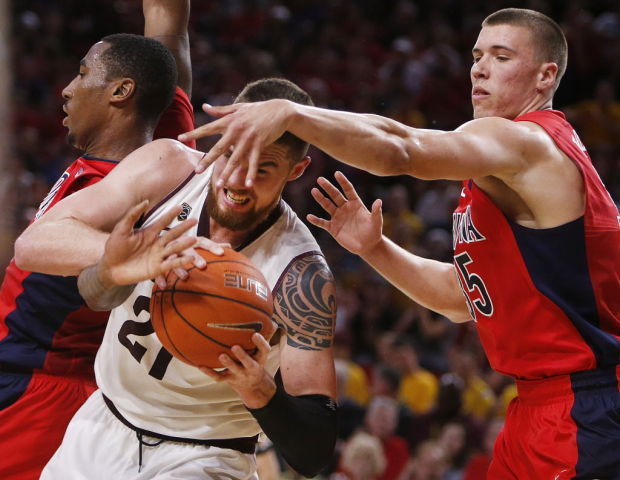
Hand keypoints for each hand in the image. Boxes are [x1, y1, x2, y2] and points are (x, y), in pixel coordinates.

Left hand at [98, 201, 198, 285]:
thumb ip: (132, 215)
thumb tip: (145, 202)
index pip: (162, 222)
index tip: (180, 207)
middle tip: (195, 220)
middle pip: (172, 234)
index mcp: (148, 233)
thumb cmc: (114, 248)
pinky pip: (171, 264)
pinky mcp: (157, 268)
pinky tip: (190, 258)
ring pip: (174, 248)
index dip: (171, 214)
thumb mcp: (121, 229)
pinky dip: (181, 261)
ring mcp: (158, 256)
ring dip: (184, 244)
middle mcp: (156, 243)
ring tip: (194, 239)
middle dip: (183, 227)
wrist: (110, 268)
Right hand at [154, 237, 231, 288]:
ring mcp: (167, 253)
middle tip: (203, 265)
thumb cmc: (182, 244)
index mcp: (190, 240)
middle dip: (195, 257)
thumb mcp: (195, 243)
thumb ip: (211, 245)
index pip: (203, 241)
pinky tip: (163, 286)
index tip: (222, 253)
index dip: (212, 246)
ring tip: (185, 277)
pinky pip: (158, 270)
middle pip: (188, 250)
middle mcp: (179, 245)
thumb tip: (229, 246)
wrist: (154, 240)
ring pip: (173, 259)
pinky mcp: (156, 262)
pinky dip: (160, 277)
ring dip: (179, 268)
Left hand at [178, 100, 292, 185]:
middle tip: (197, 171)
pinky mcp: (260, 144)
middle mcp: (236, 130)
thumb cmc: (258, 109)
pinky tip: (248, 184)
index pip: (207, 128)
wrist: (280, 110)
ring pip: (235, 159)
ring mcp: (248, 139)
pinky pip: (253, 162)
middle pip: (219, 148)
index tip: (180, 137)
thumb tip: (204, 107)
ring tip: (220, 184)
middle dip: (207, 160)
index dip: (193, 132)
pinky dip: (251, 173)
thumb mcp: (238, 107)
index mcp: (229, 121)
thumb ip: (220, 110)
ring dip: (227, 172)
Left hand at [199, 333, 275, 408]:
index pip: (264, 350)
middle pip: (248, 362)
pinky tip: (200, 366)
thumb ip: (263, 337)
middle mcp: (251, 368)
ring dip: (227, 363)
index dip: (260, 343)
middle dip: (242, 356)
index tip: (255, 334)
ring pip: (233, 370)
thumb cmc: (255, 360)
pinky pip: (219, 377)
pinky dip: (209, 372)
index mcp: (260, 358)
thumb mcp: (261, 351)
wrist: (253, 385)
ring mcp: (240, 374)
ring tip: (221, 355)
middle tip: (235, 347)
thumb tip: (269, 319)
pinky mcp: (229, 379)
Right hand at [307, 171, 382, 256]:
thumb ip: (376, 211)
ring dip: (320, 198)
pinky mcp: (333, 228)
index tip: (337, 173)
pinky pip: (322, 223)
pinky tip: (309, 216)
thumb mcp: (376, 221)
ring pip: (327, 205)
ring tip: (314, 190)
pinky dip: (316, 220)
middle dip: (328, 187)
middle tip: (320, 179)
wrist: (368, 246)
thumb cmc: (374, 232)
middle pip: (335, 195)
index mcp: (355, 203)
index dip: (343, 181)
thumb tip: (379, 201)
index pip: (348, 189)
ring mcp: (338, 217)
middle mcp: (345, 208)